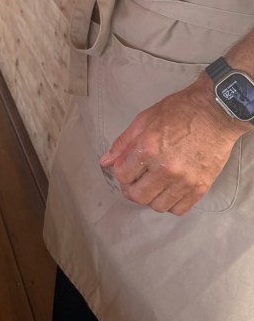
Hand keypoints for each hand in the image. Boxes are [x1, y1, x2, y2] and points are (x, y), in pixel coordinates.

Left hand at [99, 80, 246, 214]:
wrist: (215, 112)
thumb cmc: (179, 110)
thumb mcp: (145, 119)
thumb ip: (123, 143)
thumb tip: (105, 162)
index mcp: (148, 148)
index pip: (122, 175)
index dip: (120, 171)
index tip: (125, 167)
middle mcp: (165, 168)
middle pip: (138, 195)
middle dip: (131, 188)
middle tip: (135, 179)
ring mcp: (184, 181)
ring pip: (157, 205)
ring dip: (151, 197)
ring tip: (153, 183)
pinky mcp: (201, 188)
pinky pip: (179, 209)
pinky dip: (170, 203)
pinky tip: (169, 190)